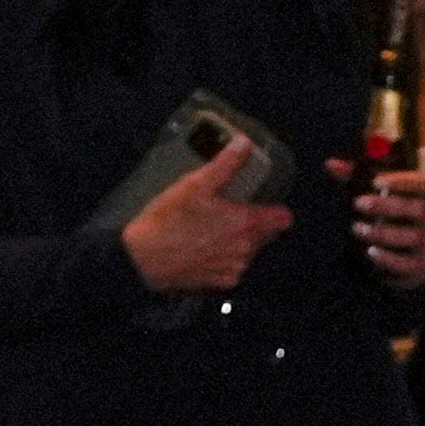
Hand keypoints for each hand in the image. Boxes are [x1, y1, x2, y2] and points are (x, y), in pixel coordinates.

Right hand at [121, 145, 286, 291]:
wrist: (141, 259)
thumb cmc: (168, 220)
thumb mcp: (195, 185)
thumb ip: (225, 164)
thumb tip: (244, 142)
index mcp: (246, 224)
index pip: (283, 218)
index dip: (276, 210)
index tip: (263, 204)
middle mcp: (247, 249)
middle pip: (266, 235)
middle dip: (253, 225)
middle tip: (228, 214)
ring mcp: (235, 268)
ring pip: (249, 252)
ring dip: (238, 242)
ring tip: (211, 231)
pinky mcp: (221, 283)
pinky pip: (233, 268)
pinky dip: (224, 260)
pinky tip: (203, 250)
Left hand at [348, 166, 424, 284]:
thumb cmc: (408, 210)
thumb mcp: (393, 191)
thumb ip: (360, 176)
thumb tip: (330, 165)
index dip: (402, 182)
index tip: (375, 181)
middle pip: (419, 210)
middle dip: (387, 207)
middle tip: (358, 203)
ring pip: (415, 238)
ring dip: (383, 233)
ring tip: (357, 228)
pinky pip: (412, 265)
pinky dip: (391, 259)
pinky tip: (371, 252)